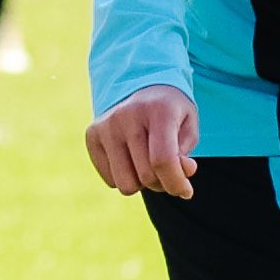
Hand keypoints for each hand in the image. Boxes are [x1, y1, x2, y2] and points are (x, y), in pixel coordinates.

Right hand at [85, 83, 199, 198]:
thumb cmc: (170, 112)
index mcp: (158, 109)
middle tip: (167, 170)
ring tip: (147, 164)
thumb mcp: (188, 126)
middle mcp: (126, 115)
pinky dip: (125, 177)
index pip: (162, 160)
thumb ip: (185, 154)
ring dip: (141, 183)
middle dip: (162, 182)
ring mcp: (105, 125)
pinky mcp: (92, 135)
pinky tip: (130, 158)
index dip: (176, 183)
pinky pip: (111, 181)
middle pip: (146, 176)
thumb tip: (182, 174)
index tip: (186, 191)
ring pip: (126, 185)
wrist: (141, 87)